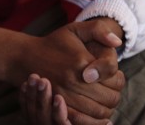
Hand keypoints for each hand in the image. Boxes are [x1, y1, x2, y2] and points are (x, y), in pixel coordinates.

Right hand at [0, 22, 123, 124]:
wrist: (25, 57)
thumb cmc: (54, 43)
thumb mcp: (75, 29)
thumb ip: (98, 29)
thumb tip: (118, 42)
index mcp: (81, 61)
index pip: (115, 79)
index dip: (119, 78)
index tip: (114, 75)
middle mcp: (74, 80)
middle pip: (110, 98)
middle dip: (114, 94)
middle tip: (110, 89)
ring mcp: (66, 95)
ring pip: (100, 111)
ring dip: (106, 108)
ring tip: (103, 100)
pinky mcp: (59, 105)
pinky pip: (84, 120)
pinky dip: (93, 120)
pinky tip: (95, 113)